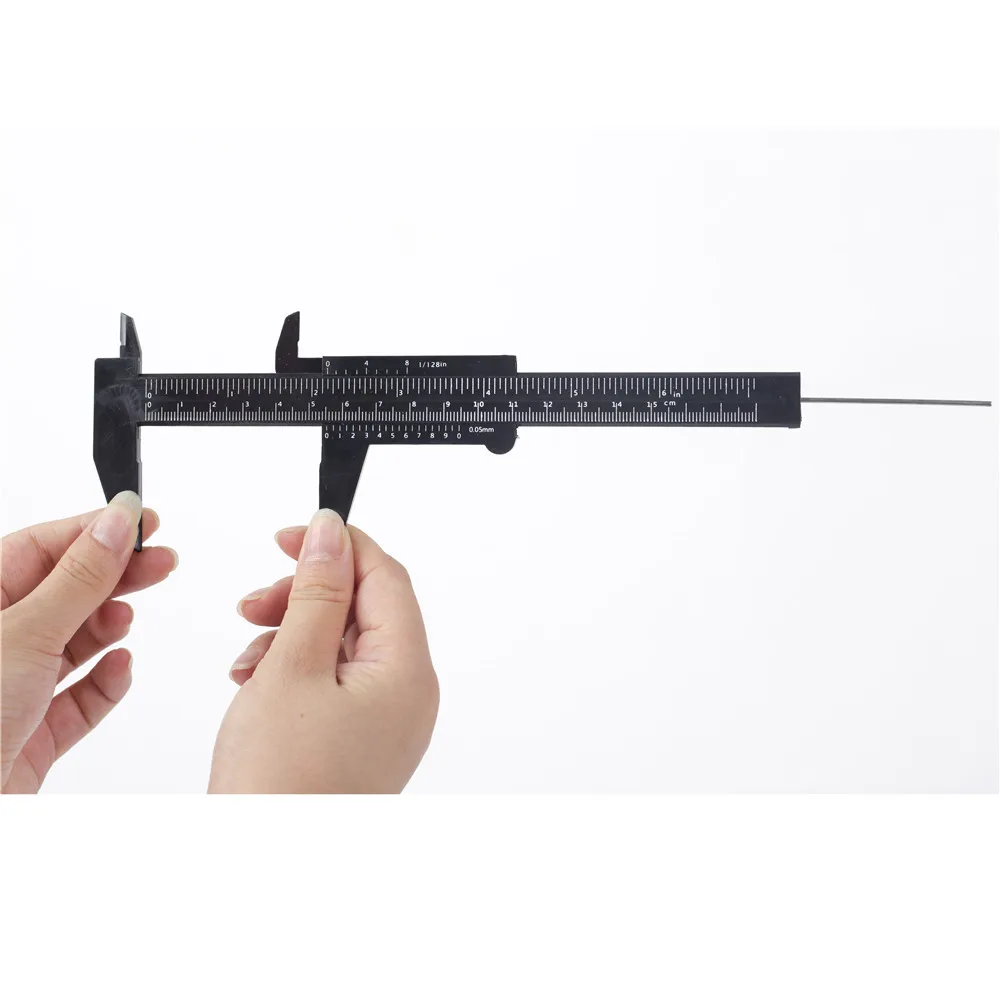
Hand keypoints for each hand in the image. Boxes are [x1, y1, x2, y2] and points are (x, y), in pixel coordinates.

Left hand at [1, 493, 177, 792]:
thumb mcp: (26, 632)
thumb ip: (81, 578)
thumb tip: (117, 522)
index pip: (41, 547)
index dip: (95, 530)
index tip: (142, 519)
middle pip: (64, 592)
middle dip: (115, 577)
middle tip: (162, 562)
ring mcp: (12, 687)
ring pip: (74, 643)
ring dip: (107, 629)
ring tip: (126, 620)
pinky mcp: (32, 731)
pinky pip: (80, 697)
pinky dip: (105, 682)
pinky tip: (119, 669)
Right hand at [209, 510, 438, 792]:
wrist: (265, 872)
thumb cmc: (280, 784)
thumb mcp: (292, 667)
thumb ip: (316, 592)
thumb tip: (331, 533)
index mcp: (407, 671)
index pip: (386, 577)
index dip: (340, 546)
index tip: (291, 535)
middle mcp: (408, 694)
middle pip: (364, 608)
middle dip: (306, 594)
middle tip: (255, 600)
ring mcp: (386, 719)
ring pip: (343, 642)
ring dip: (292, 630)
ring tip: (247, 651)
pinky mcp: (359, 737)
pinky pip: (333, 678)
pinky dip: (293, 666)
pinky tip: (253, 678)